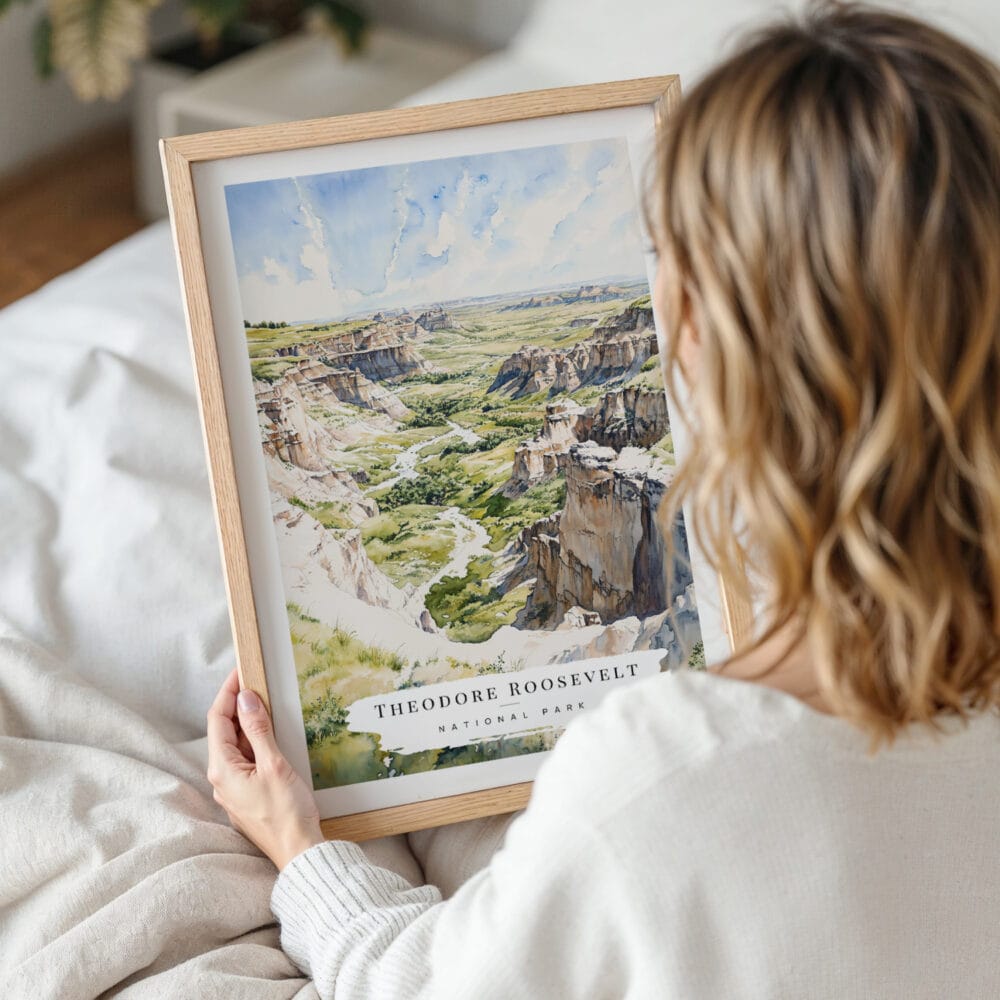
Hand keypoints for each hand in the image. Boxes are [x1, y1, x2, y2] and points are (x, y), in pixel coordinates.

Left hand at [207, 667, 324, 869]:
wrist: (299, 852)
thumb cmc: (287, 812)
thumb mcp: (274, 764)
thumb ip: (258, 729)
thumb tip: (246, 698)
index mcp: (222, 769)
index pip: (218, 719)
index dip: (228, 692)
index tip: (241, 672)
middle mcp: (222, 779)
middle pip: (223, 731)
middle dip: (237, 704)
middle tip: (256, 682)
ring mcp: (233, 789)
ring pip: (235, 746)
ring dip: (247, 723)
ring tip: (265, 702)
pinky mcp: (247, 795)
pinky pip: (245, 760)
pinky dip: (254, 741)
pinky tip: (270, 735)